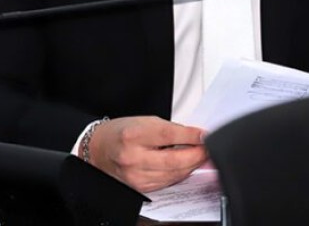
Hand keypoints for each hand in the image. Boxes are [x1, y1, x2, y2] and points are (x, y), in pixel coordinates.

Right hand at [87, 116, 206, 191]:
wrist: (100, 149)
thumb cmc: (122, 132)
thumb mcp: (145, 121)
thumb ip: (170, 129)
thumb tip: (195, 137)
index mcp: (134, 135)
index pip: (169, 135)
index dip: (191, 136)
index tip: (204, 135)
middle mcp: (133, 157)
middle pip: (174, 160)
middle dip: (196, 155)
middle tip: (208, 149)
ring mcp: (136, 175)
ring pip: (173, 174)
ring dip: (191, 166)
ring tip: (200, 157)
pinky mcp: (140, 187)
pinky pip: (167, 182)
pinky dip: (179, 174)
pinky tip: (185, 166)